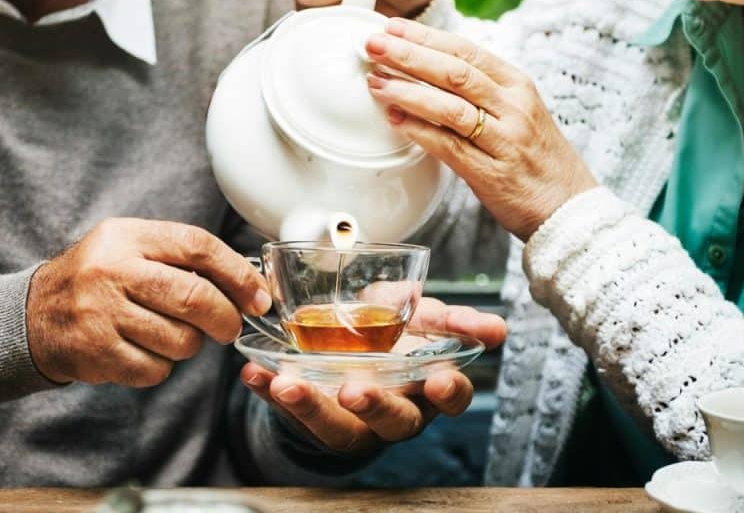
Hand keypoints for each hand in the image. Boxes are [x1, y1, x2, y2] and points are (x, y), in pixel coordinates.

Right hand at [26, 218, 270, 386]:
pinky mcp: (95, 353)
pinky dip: (161, 366)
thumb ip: (183, 257)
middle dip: (226, 318)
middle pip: (194, 297)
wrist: (33, 315)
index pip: (197, 246)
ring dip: (190, 345)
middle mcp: (112, 271)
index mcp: (127, 236)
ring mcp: (101, 314)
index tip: (259, 296)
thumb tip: (250, 282)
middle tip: (230, 327)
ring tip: (171, 334)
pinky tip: (144, 351)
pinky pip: (156, 369)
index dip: (238, 273)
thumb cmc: (100, 280)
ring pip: (181, 340)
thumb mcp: (131, 248)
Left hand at [241, 298, 505, 453]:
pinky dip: (269, 392)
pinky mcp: (313, 417)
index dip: (449, 391)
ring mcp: (353, 419)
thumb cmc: (394, 333)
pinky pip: (290, 412)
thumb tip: (488, 325)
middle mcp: (395, 409)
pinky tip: (254, 373)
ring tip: (286, 384)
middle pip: (393, 421)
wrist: (350, 345)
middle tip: (353, 390)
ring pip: (338, 428)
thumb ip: (448, 318)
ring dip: (311, 407)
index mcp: (429, 386)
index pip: (451, 397)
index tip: (440, 378)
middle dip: (376, 407)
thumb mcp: (420, 316)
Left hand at [363, 19, 597, 240]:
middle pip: (455, 72)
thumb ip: (483, 91)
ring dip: (407, 92)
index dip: (426, 38)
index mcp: (519, 86)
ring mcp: (504, 140)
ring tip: (376, 82)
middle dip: (409, 55)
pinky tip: (394, 120)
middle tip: (374, 45)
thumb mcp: (519, 112)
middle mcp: (514, 107)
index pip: (467, 50)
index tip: (393, 28)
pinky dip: (418, 131)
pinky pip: (449, 146)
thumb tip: (432, 69)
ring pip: (450, 106)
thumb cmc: (537, 159)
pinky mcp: (491, 173)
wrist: (569, 207)